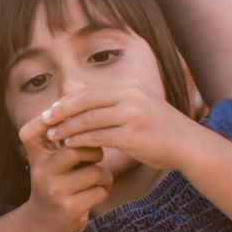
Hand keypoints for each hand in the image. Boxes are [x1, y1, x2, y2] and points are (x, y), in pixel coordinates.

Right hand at [16, 113, 110, 231]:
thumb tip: (87, 104)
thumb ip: (63, 139)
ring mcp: (54, 191)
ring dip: (104, 176)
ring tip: (99, 179)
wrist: (43, 224)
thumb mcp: (50, 160)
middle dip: (93, 151)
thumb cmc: (56, 183)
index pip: (33, 131)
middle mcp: (41, 172)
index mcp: (35, 156)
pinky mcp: (70, 208)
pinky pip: (100, 191)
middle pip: (75, 149)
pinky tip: (97, 194)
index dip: (48, 121)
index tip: (68, 121)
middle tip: (96, 156)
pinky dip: (104, 191)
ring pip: (94, 172)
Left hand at [37, 84, 201, 172]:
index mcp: (130, 86)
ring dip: (67, 128)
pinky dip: (80, 141)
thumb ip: (116, 101)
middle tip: (43, 120)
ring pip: (88, 120)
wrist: (188, 145)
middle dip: (61, 111)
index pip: (90, 91)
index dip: (67, 100)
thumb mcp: (140, 105)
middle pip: (85, 101)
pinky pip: (97, 137)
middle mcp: (130, 96)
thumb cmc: (161, 128)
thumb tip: (84, 102)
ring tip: (52, 135)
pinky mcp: (131, 136)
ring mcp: (131, 115)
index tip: (51, 109)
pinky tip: (70, 145)